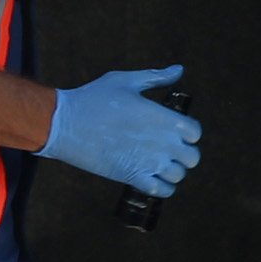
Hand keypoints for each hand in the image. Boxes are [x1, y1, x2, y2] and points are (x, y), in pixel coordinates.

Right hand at [35, 65, 200, 197]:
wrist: (65, 124)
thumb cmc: (95, 98)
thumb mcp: (127, 81)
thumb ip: (156, 77)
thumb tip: (178, 70)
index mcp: (164, 118)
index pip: (195, 132)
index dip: (187, 132)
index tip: (174, 130)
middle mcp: (162, 142)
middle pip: (192, 157)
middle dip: (183, 153)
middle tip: (167, 149)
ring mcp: (149, 162)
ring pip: (178, 176)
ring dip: (171, 171)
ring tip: (158, 164)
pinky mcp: (133, 177)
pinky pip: (162, 191)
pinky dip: (162, 187)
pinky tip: (152, 178)